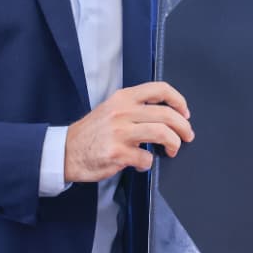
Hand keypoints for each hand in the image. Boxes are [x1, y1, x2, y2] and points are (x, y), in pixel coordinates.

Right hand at [64, 82, 191, 182]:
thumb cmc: (92, 132)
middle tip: (187, 136)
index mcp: (123, 98)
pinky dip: (149, 163)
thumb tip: (166, 114)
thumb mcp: (112, 108)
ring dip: (174, 144)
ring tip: (172, 150)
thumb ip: (135, 107)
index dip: (179, 101)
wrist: (65, 151)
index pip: (159, 89)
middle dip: (183, 127)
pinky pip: (146, 158)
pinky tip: (142, 163)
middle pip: (167, 114)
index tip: (185, 113)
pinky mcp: (117, 153)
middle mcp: (123, 112)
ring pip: (162, 134)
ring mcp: (120, 133)